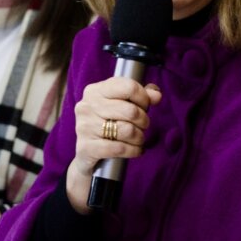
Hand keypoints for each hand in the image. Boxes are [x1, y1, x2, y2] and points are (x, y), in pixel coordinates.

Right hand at [64, 77, 162, 213]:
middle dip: (144, 120)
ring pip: (127, 130)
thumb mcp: (122, 105)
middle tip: (143, 126)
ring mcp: (84, 127)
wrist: (86, 154)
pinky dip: (133, 151)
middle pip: (131, 111)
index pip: (128, 87)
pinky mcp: (86, 148)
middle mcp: (86, 106)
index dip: (143, 98)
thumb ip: (142, 96)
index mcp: (95, 91)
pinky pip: (119, 149)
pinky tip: (135, 150)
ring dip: (139, 137)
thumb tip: (156, 95)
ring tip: (138, 139)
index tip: (144, 107)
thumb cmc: (107, 124)